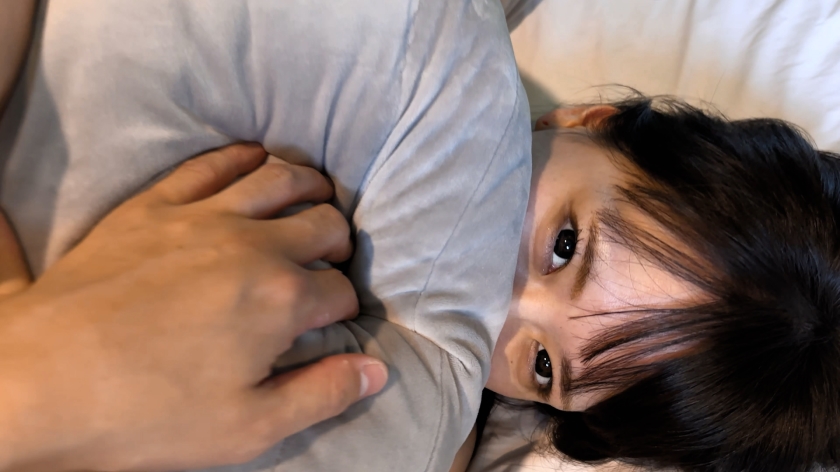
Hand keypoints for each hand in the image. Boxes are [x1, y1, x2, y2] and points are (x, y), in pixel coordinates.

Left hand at [0, 143, 387, 471]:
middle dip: (339, 240)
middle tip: (334, 254)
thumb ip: (323, 394)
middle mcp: (253, 247)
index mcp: (281, 301)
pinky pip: (212, 163)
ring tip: (318, 194)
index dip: (345, 305)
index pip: (339, 291)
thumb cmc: (145, 414)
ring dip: (310, 185)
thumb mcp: (249, 428)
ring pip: (279, 179)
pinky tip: (256, 159)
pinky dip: (244, 156)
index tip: (335, 316)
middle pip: (323, 223)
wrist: (40, 382)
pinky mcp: (156, 206)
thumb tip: (377, 372)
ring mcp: (202, 218)